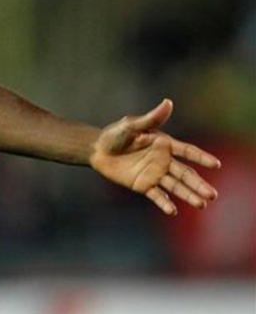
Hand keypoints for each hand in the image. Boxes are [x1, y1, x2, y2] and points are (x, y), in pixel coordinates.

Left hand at [90, 99, 220, 214]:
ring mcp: (155, 174)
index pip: (188, 152)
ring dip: (188, 195)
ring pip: (176, 186)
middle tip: (212, 194)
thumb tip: (168, 103)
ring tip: (201, 204)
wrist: (97, 150)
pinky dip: (164, 203)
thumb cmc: (115, 134)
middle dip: (199, 184)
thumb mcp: (131, 125)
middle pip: (186, 174)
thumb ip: (151, 119)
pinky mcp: (143, 185)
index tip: (216, 165)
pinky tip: (172, 210)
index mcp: (164, 145)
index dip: (202, 157)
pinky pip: (157, 195)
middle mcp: (163, 161)